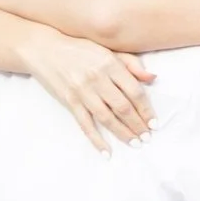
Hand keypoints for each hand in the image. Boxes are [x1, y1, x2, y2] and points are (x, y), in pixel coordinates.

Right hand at [27, 31, 157, 153]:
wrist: (45, 49)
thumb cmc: (80, 49)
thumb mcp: (107, 50)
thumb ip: (131, 64)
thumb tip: (152, 79)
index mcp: (110, 64)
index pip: (134, 91)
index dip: (146, 109)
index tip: (154, 123)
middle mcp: (97, 78)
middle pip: (123, 107)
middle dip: (137, 125)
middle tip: (147, 137)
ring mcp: (82, 91)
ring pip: (107, 118)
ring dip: (123, 133)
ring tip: (135, 143)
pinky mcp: (70, 101)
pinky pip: (85, 124)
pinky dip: (96, 140)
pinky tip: (106, 152)